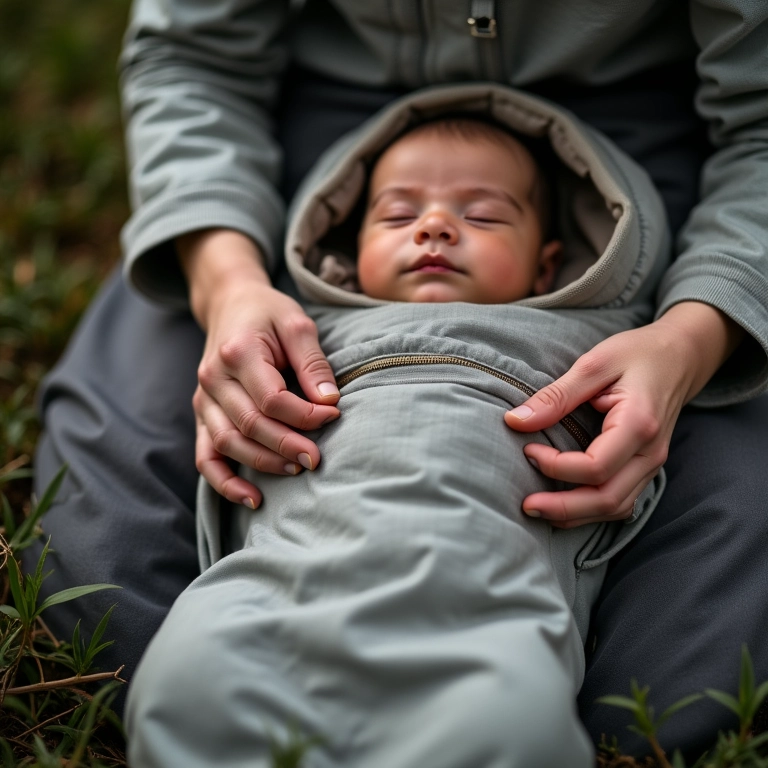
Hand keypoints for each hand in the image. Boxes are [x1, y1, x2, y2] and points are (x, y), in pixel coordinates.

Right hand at [179, 229, 339, 508]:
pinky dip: (225, 482)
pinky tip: (252, 498)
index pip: (271, 398)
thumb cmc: (268, 314)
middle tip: (318, 458)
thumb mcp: (297, 324)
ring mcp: (203, 399)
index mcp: (237, 352)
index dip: (304, 414)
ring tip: (297, 469)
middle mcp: (213, 379)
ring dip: (263, 463)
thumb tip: (329, 401)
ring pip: (228, 443)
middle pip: (249, 424)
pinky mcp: (202, 415)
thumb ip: (313, 362)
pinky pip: (206, 457)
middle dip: (287, 445)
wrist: (230, 306)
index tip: (334, 415)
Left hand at [504, 302, 742, 527]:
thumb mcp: (594, 364)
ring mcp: (652, 464)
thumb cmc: (638, 354)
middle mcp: (651, 453)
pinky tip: (565, 505)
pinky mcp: (646, 467)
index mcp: (639, 425)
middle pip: (607, 499)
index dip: (557, 467)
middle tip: (526, 506)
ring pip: (616, 507)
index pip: (595, 467)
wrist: (681, 355)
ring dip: (576, 515)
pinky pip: (621, 500)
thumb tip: (515, 421)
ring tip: (540, 511)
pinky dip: (592, 509)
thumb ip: (556, 395)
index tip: (528, 450)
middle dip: (564, 508)